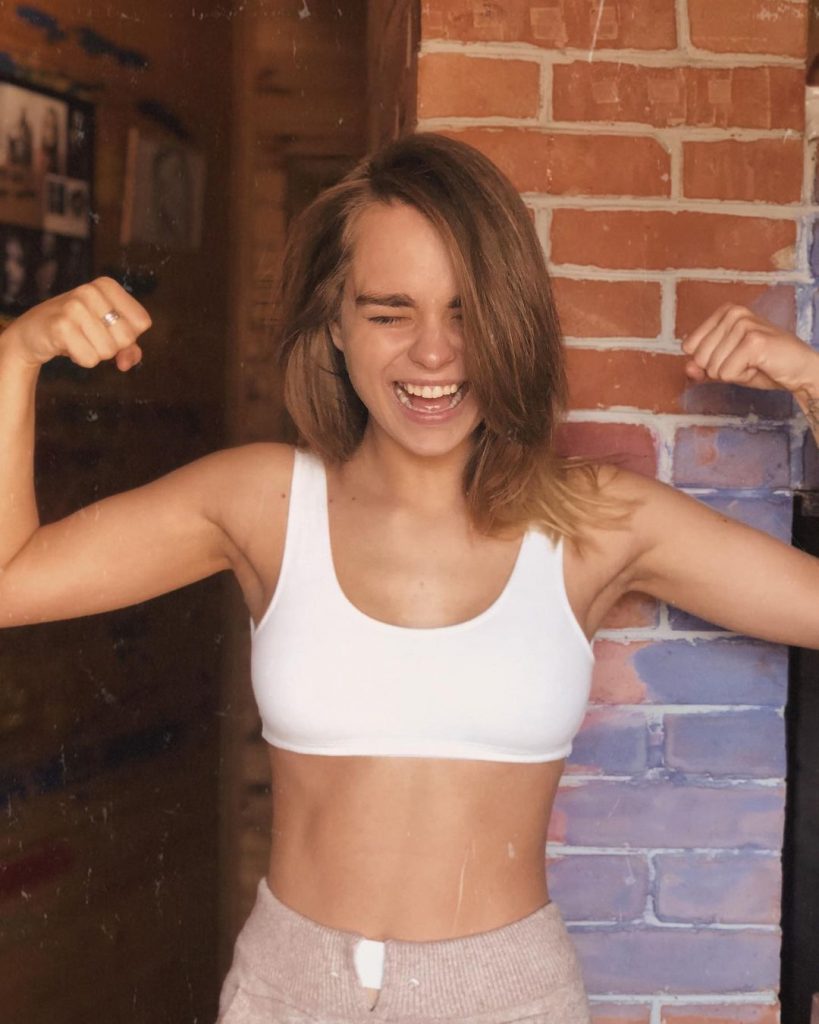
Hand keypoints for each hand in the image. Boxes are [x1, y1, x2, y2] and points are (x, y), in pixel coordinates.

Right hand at [0, 277, 150, 371]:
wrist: (32, 333)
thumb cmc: (77, 330)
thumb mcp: (108, 333)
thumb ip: (129, 348)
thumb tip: (126, 363)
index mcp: (107, 285)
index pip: (142, 322)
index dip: (129, 335)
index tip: (107, 329)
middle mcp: (91, 290)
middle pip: (127, 338)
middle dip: (111, 347)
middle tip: (90, 336)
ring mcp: (75, 306)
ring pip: (108, 351)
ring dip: (94, 354)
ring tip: (77, 339)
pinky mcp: (61, 325)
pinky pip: (90, 359)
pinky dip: (81, 359)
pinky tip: (66, 345)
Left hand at [681, 304, 818, 394]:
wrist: (800, 370)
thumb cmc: (763, 365)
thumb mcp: (726, 364)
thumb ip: (703, 366)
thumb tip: (687, 368)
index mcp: (724, 312)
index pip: (689, 347)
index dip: (709, 361)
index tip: (734, 356)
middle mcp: (733, 313)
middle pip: (699, 358)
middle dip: (721, 369)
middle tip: (746, 361)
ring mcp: (744, 325)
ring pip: (713, 368)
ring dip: (734, 373)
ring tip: (755, 363)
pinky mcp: (753, 341)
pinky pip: (727, 374)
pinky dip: (743, 377)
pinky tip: (760, 366)